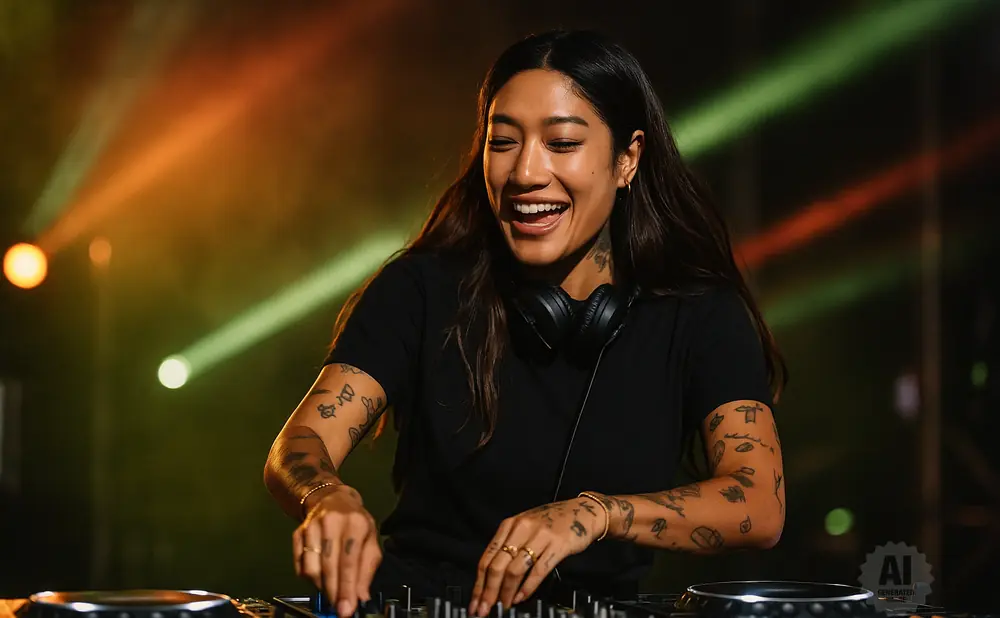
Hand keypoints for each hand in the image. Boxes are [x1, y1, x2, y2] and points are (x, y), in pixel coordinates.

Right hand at [292, 485, 380, 616]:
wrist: (332, 499)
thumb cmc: (355, 522)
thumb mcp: (371, 539)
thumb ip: (367, 569)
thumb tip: (361, 596)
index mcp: (355, 523)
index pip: (349, 561)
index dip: (347, 587)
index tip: (347, 607)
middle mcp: (331, 523)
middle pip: (329, 566)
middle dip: (334, 592)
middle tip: (339, 609)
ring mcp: (312, 527)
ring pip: (311, 567)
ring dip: (321, 587)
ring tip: (331, 593)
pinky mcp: (298, 533)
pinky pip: (299, 564)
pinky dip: (308, 578)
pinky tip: (319, 579)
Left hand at [469, 496, 606, 615]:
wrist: (582, 512)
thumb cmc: (552, 522)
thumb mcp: (525, 527)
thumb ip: (509, 547)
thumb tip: (492, 579)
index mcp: (509, 525)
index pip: (486, 558)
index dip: (478, 584)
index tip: (474, 602)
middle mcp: (521, 529)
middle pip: (497, 566)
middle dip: (488, 592)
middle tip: (484, 610)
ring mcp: (539, 536)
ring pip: (515, 570)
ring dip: (507, 592)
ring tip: (504, 606)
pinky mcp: (557, 545)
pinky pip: (538, 570)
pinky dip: (528, 587)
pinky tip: (522, 598)